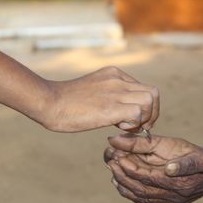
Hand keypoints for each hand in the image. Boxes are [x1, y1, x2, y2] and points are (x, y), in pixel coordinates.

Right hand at [42, 66, 158, 131]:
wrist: (49, 101)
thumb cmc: (68, 101)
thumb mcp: (94, 90)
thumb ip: (111, 95)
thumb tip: (124, 113)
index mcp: (115, 74)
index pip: (145, 88)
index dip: (147, 107)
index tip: (137, 120)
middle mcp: (119, 80)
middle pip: (154, 94)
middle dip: (152, 114)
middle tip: (139, 127)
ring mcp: (115, 91)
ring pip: (150, 101)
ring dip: (145, 119)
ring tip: (128, 127)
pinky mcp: (110, 107)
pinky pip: (138, 113)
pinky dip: (134, 125)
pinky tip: (119, 128)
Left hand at [104, 134, 202, 202]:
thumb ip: (187, 162)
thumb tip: (166, 167)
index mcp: (181, 184)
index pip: (147, 178)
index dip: (129, 166)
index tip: (116, 154)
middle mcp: (174, 196)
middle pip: (140, 188)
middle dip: (122, 174)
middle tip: (110, 159)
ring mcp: (172, 199)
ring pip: (141, 196)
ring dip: (124, 183)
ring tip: (112, 169)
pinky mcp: (171, 199)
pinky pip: (146, 199)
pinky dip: (132, 192)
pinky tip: (123, 183)